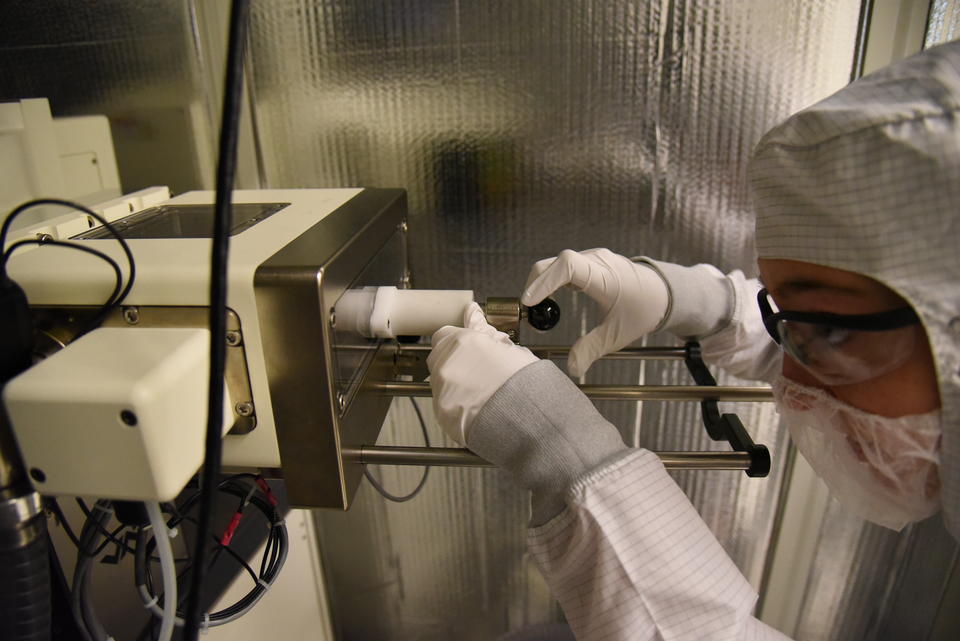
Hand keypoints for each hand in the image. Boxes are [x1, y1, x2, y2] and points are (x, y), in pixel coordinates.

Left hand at [427, 302, 538, 443]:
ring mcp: (441, 389)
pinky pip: (444, 405)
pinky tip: (478, 407)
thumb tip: (472, 313)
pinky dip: (457, 406)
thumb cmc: (525, 383)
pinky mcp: (442, 413)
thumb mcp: (509, 349)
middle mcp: (446, 363)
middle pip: (439, 358)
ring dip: (456, 384)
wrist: (528, 418)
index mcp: (462, 342)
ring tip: (483, 393)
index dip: (458, 343)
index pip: (444, 335)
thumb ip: (484, 331)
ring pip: (441, 382)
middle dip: (455, 363)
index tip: (468, 350)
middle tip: (479, 372)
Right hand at [521, 248, 668, 376]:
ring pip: (556, 262)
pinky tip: (549, 297)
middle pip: (554, 263)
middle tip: (528, 310)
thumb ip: (591, 350)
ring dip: (541, 281)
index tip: (529, 301)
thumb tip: (572, 369)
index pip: (568, 267)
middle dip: (536, 284)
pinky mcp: (590, 260)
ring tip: (536, 306)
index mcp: (605, 278)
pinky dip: (551, 279)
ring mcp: (593, 257)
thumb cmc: (643, 311)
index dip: (545, 281)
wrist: (662, 292)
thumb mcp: (617, 335)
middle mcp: (598, 261)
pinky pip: (563, 265)